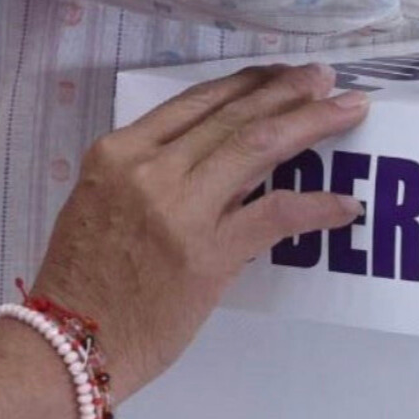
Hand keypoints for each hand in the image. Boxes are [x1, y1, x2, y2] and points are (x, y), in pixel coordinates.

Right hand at [26, 65, 367, 392]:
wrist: (72, 343)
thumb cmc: (85, 281)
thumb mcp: (103, 204)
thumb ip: (154, 176)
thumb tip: (219, 162)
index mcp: (119, 152)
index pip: (195, 102)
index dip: (245, 84)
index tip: (279, 75)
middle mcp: (150, 169)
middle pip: (234, 116)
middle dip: (287, 91)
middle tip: (326, 77)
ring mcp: (180, 209)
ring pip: (258, 147)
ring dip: (310, 123)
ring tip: (347, 109)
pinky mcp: (209, 253)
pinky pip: (276, 215)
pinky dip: (316, 206)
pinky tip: (345, 204)